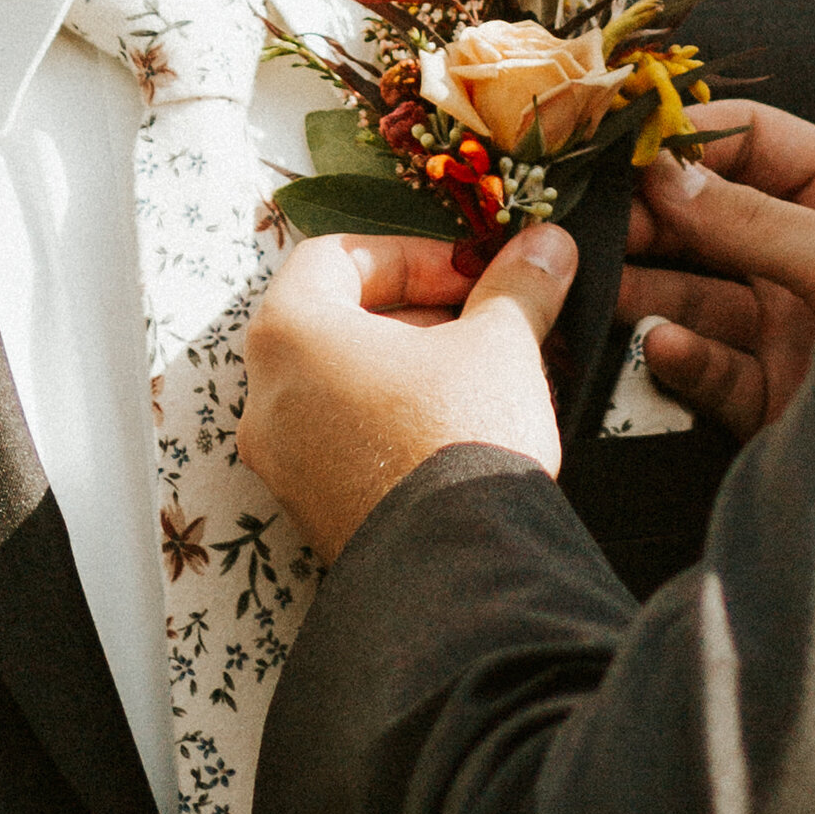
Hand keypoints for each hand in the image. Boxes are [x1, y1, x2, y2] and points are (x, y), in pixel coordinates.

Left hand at [242, 225, 577, 559]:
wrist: (457, 568)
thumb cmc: (461, 440)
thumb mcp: (501, 343)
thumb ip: (518, 285)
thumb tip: (547, 245)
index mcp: (290, 333)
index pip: (336, 257)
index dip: (412, 256)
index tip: (471, 273)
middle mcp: (266, 395)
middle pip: (336, 321)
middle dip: (420, 313)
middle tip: (486, 321)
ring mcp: (281, 459)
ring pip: (342, 384)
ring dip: (410, 367)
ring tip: (483, 376)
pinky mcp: (309, 507)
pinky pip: (343, 439)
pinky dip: (392, 420)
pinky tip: (459, 431)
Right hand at [620, 100, 814, 438]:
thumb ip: (753, 219)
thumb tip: (663, 175)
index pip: (756, 142)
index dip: (690, 140)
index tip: (627, 149)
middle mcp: (810, 255)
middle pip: (711, 220)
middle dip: (653, 219)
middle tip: (599, 223)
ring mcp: (788, 325)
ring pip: (697, 296)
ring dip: (647, 289)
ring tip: (604, 284)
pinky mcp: (770, 394)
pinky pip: (711, 369)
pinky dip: (681, 359)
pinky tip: (661, 346)